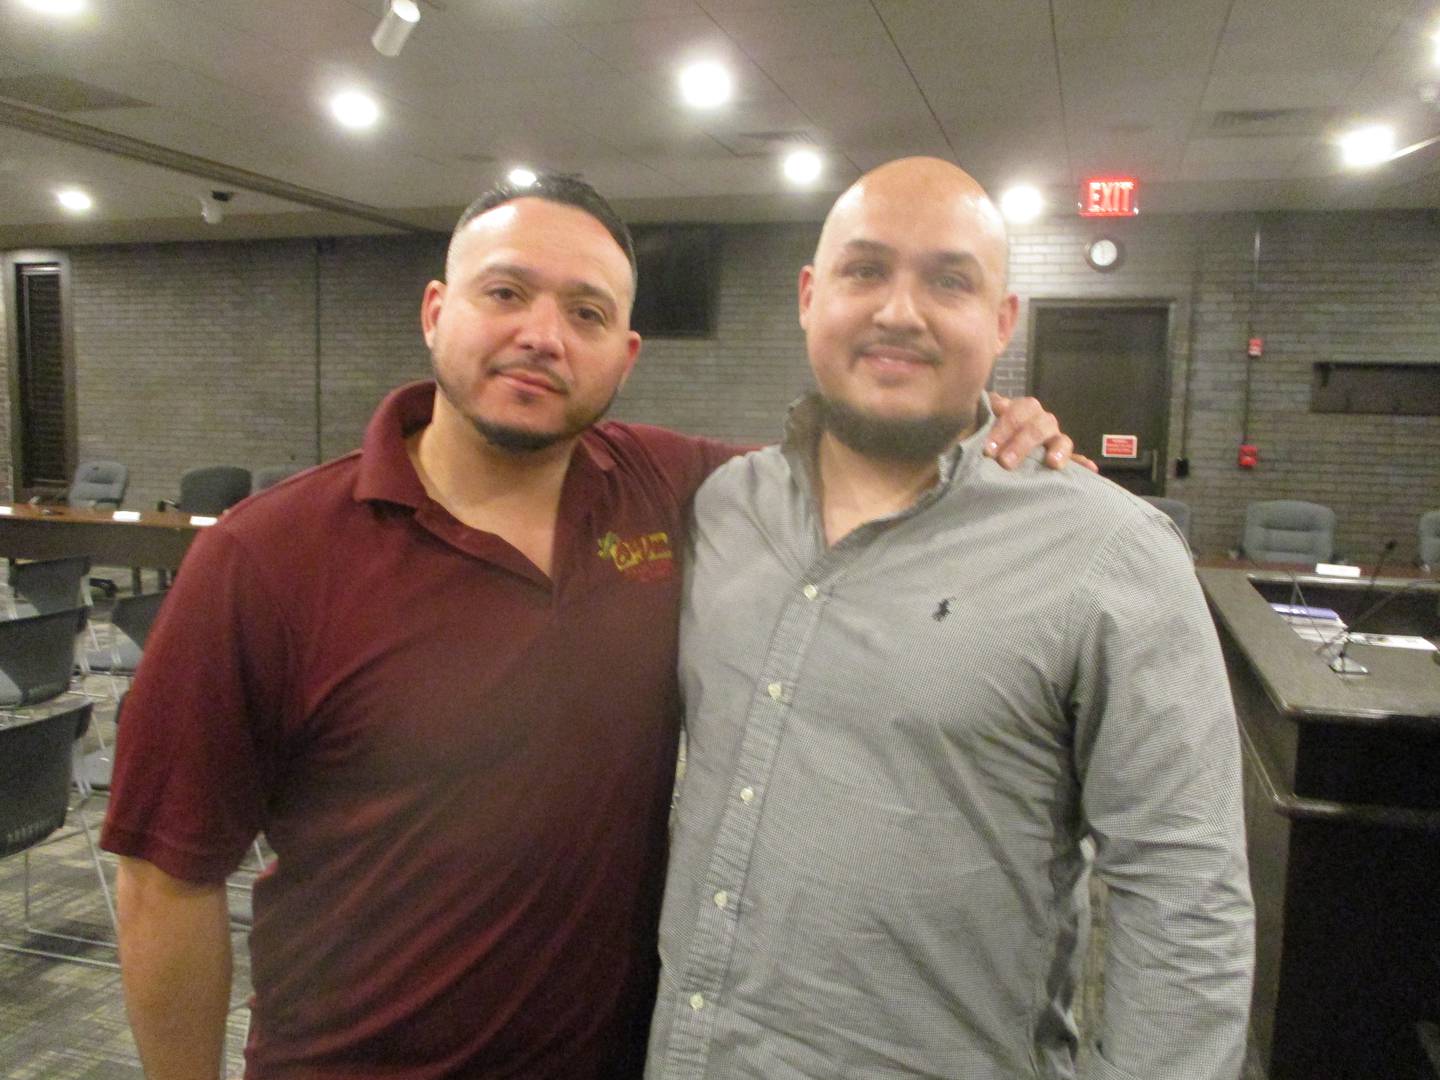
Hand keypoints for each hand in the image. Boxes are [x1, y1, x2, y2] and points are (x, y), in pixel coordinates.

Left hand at [983, 391, 1097, 471]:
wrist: (987, 454)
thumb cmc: (981, 440)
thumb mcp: (976, 428)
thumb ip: (982, 417)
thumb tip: (995, 404)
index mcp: (1018, 410)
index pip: (1017, 411)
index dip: (1004, 427)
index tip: (988, 449)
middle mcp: (1037, 421)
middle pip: (1038, 425)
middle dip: (1022, 444)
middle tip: (1005, 463)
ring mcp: (1051, 438)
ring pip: (1059, 438)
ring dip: (1057, 450)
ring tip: (1052, 463)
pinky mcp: (1060, 457)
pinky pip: (1074, 458)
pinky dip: (1081, 463)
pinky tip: (1090, 468)